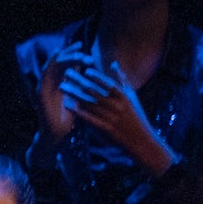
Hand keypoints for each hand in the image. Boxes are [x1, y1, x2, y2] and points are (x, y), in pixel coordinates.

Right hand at [34, 49, 80, 141]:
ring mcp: (44, 87)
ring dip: (63, 58)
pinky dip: (49, 65)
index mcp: (61, 83)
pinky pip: (44, 76)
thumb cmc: (70, 117)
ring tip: (74, 52)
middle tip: (80, 47)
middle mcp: (51, 83)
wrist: (58, 135)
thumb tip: (91, 71)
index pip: (67, 65)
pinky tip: (55, 57)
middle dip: (69, 53)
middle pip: (59, 62)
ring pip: (52, 66)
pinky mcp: (40, 93)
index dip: (75, 55)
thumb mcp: (80, 98)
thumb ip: (82, 85)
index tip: (85, 48)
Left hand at [58, 54, 172, 174]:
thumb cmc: (134, 115)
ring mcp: (110, 118)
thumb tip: (113, 63)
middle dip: (79, 81)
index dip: (97, 76)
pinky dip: (77, 111)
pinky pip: (88, 118)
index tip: (85, 69)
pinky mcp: (104, 129)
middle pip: (94, 91)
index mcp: (123, 97)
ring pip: (89, 103)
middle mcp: (116, 106)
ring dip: (74, 94)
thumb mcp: (131, 96)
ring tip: (63, 86)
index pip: (108, 83)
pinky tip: (67, 105)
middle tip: (67, 73)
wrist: (140, 140)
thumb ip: (121, 79)